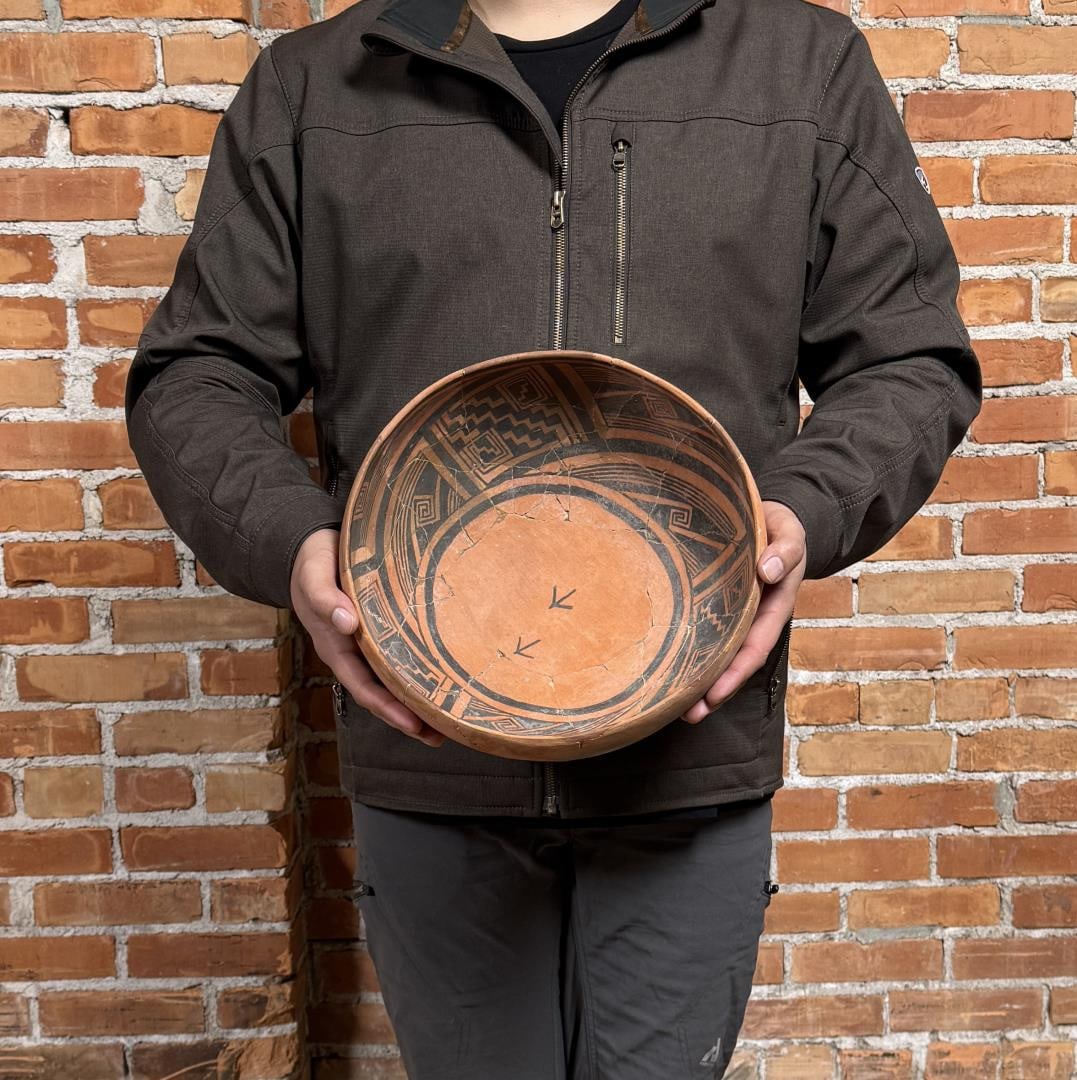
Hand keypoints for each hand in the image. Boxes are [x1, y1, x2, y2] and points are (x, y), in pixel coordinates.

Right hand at [290, 527, 445, 747]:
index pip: (364, 687)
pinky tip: (444, 672)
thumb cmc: (311, 564)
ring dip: (419, 698)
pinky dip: (420, 667)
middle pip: (384, 693)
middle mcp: (355, 652)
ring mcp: (369, 643)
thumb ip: (324, 598)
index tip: (414, 725)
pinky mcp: (383, 627)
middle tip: (444, 733)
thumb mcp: (312, 577)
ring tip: (451, 716)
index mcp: (336, 647)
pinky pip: (403, 653)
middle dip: (411, 716)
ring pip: (396, 677)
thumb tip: (346, 623)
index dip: (389, 709)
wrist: (312, 546)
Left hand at [680, 501, 804, 723]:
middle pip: (733, 660)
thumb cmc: (780, 525)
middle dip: (713, 690)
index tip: (714, 695)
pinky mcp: (716, 603)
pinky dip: (690, 649)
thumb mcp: (790, 533)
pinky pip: (704, 630)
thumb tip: (768, 571)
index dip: (735, 673)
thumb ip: (786, 549)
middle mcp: (753, 616)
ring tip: (672, 705)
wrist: (769, 514)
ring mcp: (735, 612)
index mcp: (774, 605)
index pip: (754, 647)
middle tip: (687, 714)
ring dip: (699, 679)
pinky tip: (668, 663)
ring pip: (717, 651)